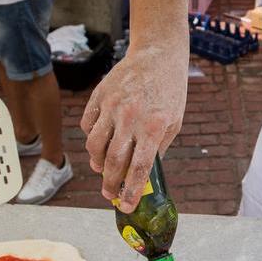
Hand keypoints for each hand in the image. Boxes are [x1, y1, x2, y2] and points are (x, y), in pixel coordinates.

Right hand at [82, 44, 188, 212]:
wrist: (158, 55)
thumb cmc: (170, 90)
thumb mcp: (174, 122)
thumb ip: (157, 148)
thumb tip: (142, 174)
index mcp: (152, 127)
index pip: (138, 169)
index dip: (130, 192)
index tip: (126, 206)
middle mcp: (130, 118)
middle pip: (112, 161)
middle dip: (109, 183)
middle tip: (110, 193)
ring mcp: (112, 106)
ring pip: (94, 145)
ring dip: (96, 163)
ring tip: (101, 169)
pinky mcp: (99, 95)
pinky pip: (87, 124)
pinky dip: (90, 137)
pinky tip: (99, 142)